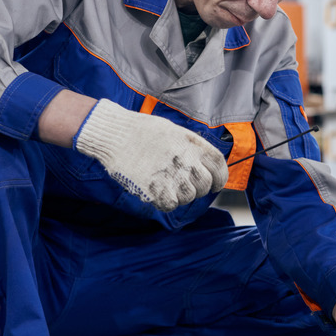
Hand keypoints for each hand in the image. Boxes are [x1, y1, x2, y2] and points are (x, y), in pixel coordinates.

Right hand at [74, 99, 227, 211]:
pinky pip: (170, 205)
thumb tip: (205, 164)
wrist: (115, 135)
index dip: (219, 178)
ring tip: (167, 183)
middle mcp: (185, 161)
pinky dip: (166, 201)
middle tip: (186, 184)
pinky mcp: (154, 190)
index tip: (215, 183)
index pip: (219, 166)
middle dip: (200, 188)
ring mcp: (170, 176)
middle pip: (205, 185)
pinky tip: (157, 190)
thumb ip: (193, 148)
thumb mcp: (175, 131)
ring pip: (188, 197)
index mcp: (193, 144)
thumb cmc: (143, 131)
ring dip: (181, 195)